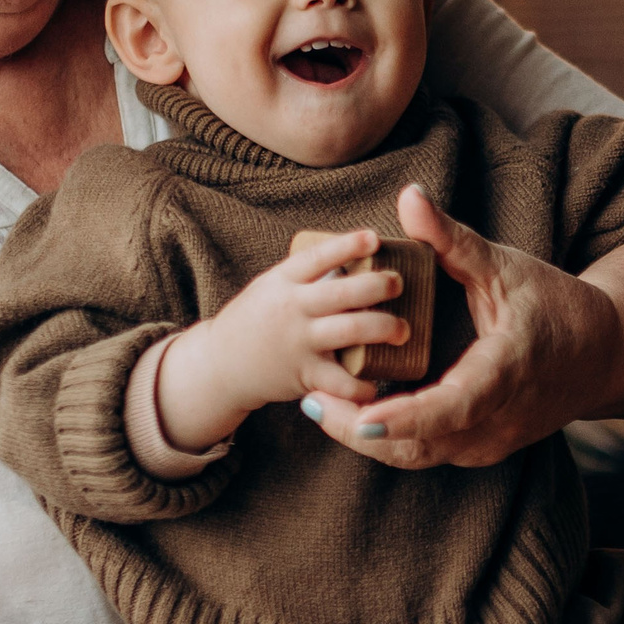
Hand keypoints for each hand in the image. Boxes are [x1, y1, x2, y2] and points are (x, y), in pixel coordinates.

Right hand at [157, 228, 403, 452]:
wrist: (220, 364)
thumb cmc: (257, 319)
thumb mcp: (272, 285)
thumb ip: (308, 274)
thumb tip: (358, 254)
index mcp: (284, 280)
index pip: (318, 257)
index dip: (348, 245)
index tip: (373, 237)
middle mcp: (292, 307)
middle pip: (343, 292)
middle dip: (379, 286)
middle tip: (399, 284)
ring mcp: (298, 341)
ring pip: (350, 330)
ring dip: (383, 327)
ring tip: (403, 330)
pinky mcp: (303, 374)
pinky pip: (340, 380)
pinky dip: (362, 385)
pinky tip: (379, 383)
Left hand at [303, 183, 620, 469]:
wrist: (604, 351)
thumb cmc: (553, 303)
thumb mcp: (504, 266)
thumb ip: (451, 238)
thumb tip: (409, 195)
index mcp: (504, 371)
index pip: (450, 407)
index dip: (404, 416)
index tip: (358, 416)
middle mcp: (499, 418)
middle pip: (420, 444)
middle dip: (360, 430)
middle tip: (311, 401)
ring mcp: (492, 441)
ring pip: (420, 456)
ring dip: (370, 437)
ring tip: (321, 406)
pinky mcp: (485, 448)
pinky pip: (431, 452)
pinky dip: (393, 437)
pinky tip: (358, 411)